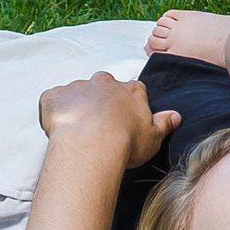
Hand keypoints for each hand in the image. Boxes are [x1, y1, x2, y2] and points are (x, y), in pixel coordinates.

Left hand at [38, 74, 180, 167]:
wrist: (91, 146)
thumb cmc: (125, 143)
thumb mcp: (154, 138)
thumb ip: (164, 123)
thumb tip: (175, 116)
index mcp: (131, 91)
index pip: (133, 91)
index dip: (128, 104)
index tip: (125, 119)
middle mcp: (105, 83)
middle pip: (104, 85)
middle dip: (102, 99)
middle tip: (100, 123)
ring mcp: (78, 87)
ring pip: (78, 92)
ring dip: (78, 105)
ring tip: (78, 129)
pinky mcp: (55, 96)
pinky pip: (53, 99)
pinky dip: (54, 110)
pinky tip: (58, 127)